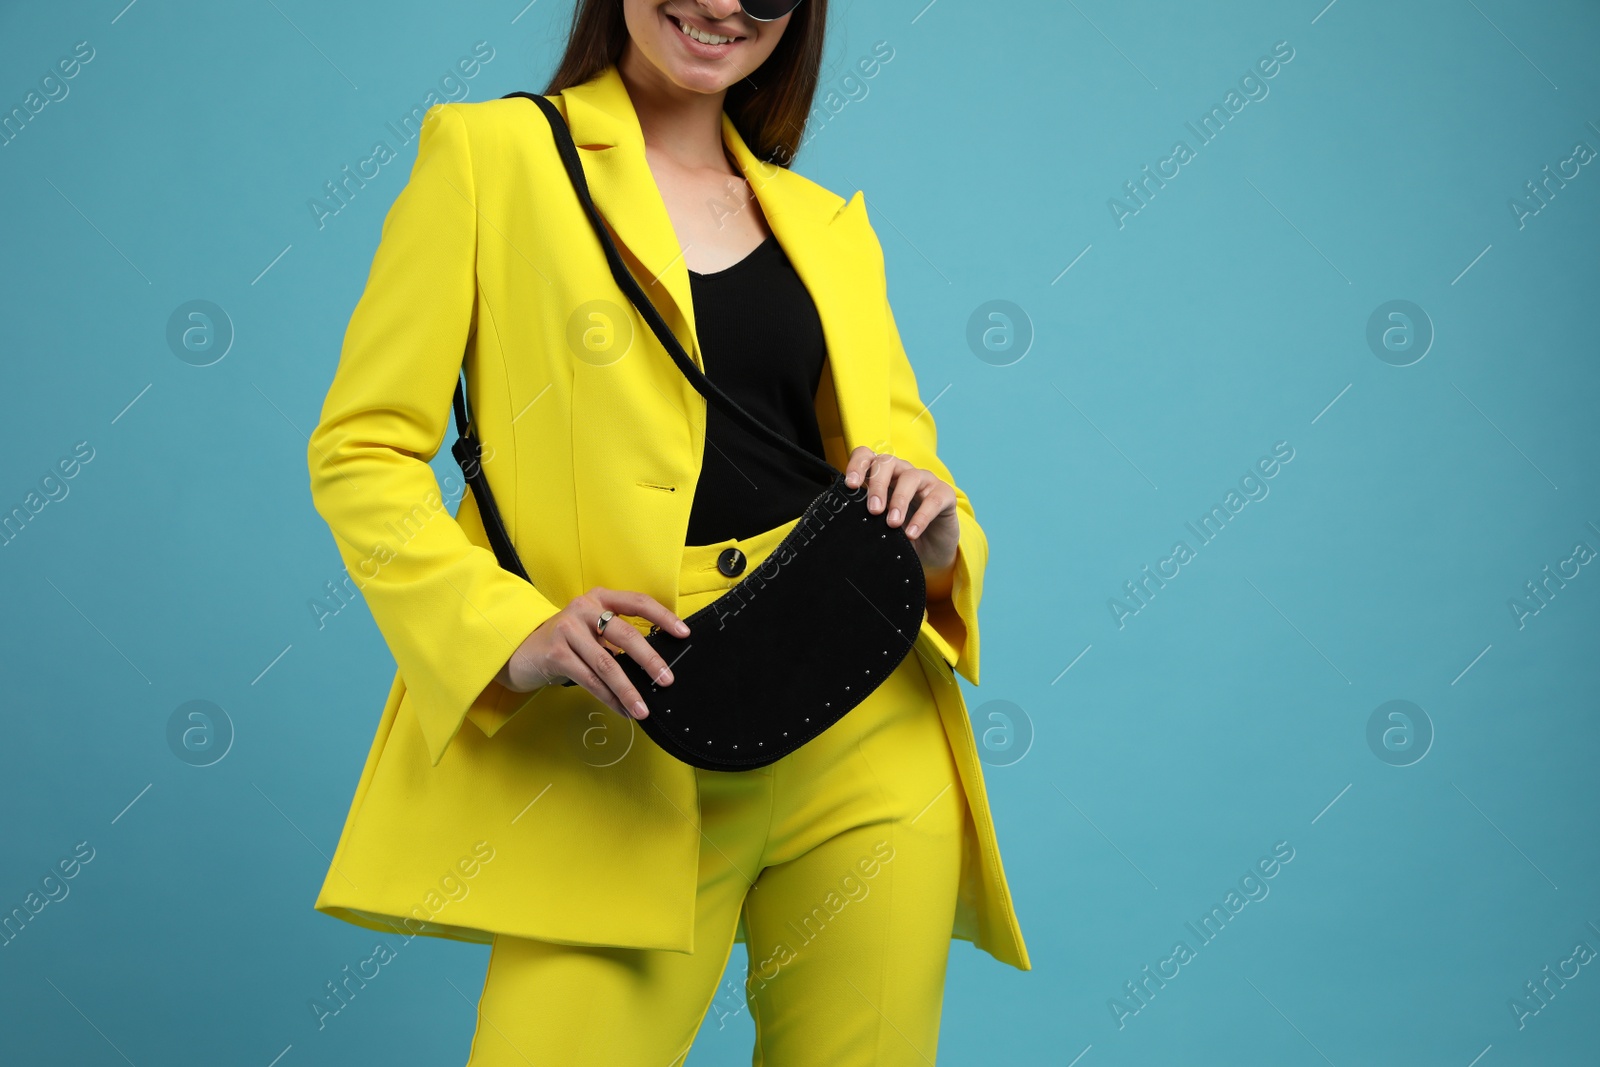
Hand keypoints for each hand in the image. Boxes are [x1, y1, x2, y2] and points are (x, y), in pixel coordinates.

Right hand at [495, 587, 689, 719]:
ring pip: (607, 664)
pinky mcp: (556, 653)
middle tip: (666, 680)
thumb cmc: (564, 641)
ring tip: (642, 709)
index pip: (638, 602)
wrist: (520, 650)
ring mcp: (568, 630)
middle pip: (626, 635)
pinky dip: (609, 697)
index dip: (663, 617)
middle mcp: (584, 609)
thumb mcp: (590, 629)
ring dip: (628, 690)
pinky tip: (621, 709)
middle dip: (650, 660)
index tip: (683, 633)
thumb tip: (654, 666)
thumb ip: (616, 637)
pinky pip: (590, 680)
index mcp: (599, 598)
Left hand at [843, 446, 958, 598]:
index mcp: (883, 476)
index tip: (851, 485)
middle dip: (878, 485)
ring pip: (910, 477)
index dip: (857, 465)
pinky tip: (912, 533)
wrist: (930, 552)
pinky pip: (933, 499)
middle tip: (874, 510)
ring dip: (899, 500)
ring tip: (892, 523)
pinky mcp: (945, 495)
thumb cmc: (900, 532)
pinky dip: (922, 517)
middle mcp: (903, 472)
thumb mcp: (878, 524)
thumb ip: (865, 515)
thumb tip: (844, 518)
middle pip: (887, 463)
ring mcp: (925, 481)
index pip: (867, 456)